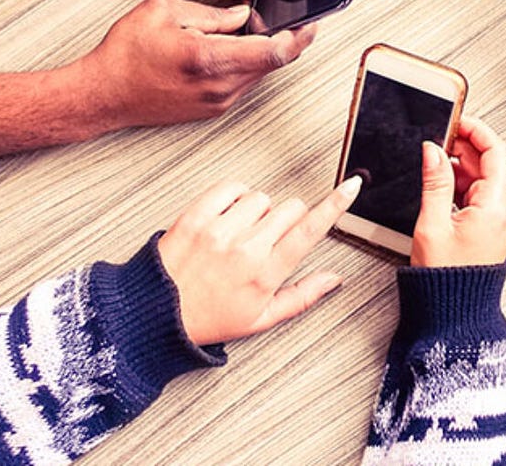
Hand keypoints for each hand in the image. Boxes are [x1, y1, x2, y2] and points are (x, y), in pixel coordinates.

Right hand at [77, 0, 314, 127]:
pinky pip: (243, 83)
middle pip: (274, 64)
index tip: (310, 22)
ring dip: (265, 53)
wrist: (102, 95)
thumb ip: (211, 13)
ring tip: (254, 29)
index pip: (276, 52)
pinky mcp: (212, 110)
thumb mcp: (163, 12)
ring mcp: (218, 102)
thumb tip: (243, 15)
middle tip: (289, 18)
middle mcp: (220, 87)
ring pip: (260, 74)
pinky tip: (233, 48)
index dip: (300, 36)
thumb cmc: (124, 54)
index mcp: (211, 59)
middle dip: (286, 40)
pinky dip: (247, 64)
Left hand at [158, 177, 359, 345]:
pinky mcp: (196, 216)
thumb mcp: (261, 319)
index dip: (335, 205)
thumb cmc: (208, 318)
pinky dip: (234, 195)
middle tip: (268, 239)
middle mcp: (246, 248)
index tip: (351, 187)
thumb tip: (333, 279)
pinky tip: (227, 216)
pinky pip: (230, 187)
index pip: (310, 230)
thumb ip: (302, 296)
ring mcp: (220, 230)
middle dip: (287, 218)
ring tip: (240, 232)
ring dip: (258, 210)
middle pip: (290, 207)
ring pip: (261, 197)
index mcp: (266, 273)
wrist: (155, 314)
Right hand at [411, 116, 505, 266]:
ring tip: (433, 166)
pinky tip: (441, 185)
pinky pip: (479, 193)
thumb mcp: (432, 223)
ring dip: (460, 165)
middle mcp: (505, 209)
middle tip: (437, 140)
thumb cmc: (446, 278)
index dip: (476, 130)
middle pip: (489, 161)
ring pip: (482, 176)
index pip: (496, 150)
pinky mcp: (491, 224)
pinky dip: (461, 183)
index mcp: (496, 205)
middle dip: (463, 146)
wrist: (455, 310)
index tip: (456, 120)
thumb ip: (434, 181)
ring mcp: (500, 217)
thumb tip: (433, 150)